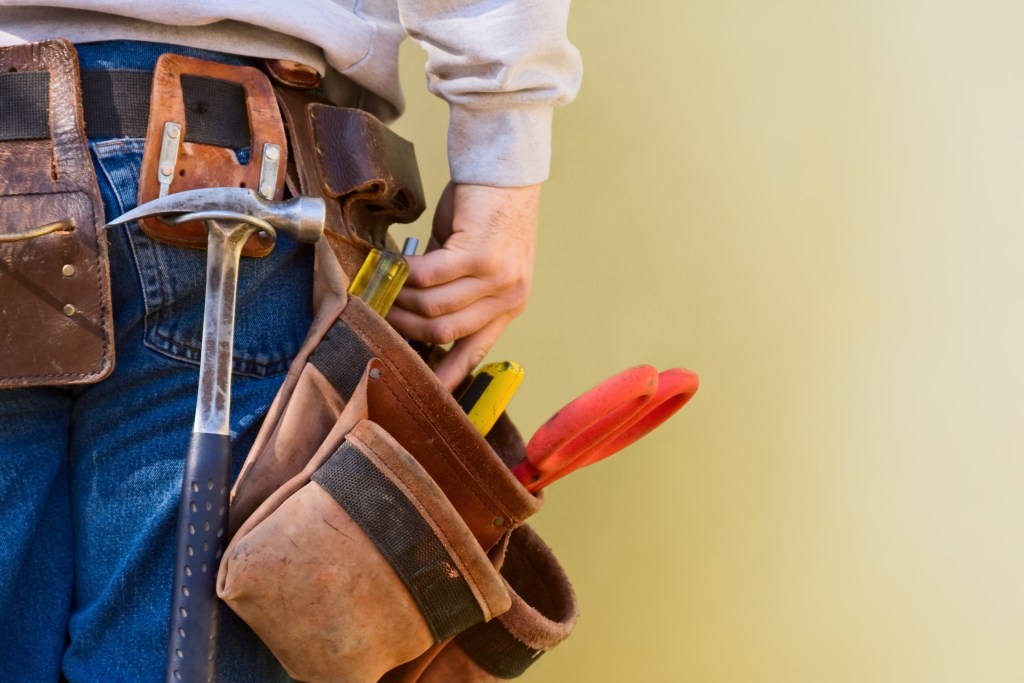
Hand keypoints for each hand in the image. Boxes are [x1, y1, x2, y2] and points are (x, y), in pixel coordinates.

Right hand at [386, 182, 539, 390]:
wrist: (504, 171)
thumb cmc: (487, 212)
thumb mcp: (476, 261)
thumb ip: (454, 291)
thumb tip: (413, 314)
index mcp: (510, 305)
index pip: (476, 350)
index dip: (448, 374)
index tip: (423, 389)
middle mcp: (510, 297)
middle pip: (445, 332)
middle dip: (406, 327)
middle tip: (379, 313)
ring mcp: (498, 278)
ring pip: (435, 307)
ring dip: (401, 299)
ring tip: (381, 288)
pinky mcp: (481, 255)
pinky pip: (429, 277)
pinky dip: (404, 274)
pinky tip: (391, 264)